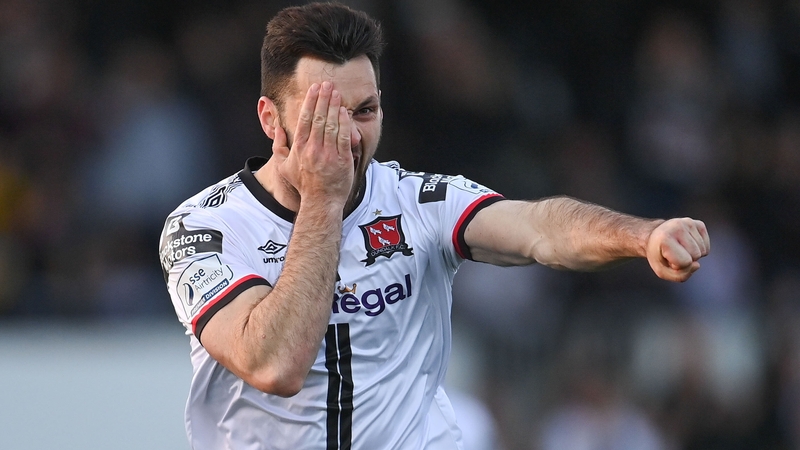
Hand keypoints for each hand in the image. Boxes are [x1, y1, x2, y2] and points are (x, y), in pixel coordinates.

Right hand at [274, 81, 353, 207]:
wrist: (321, 201)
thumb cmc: (303, 184)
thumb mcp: (284, 167)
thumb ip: (279, 147)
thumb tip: (277, 129)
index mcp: (299, 148)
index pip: (304, 119)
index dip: (310, 102)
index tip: (314, 89)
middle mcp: (313, 149)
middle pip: (318, 118)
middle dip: (323, 98)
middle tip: (327, 84)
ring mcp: (328, 154)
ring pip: (331, 125)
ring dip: (334, 106)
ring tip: (336, 92)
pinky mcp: (342, 160)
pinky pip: (343, 137)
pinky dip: (344, 123)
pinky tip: (344, 111)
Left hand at [646, 218, 709, 281]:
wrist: (655, 236)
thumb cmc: (658, 254)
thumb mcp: (661, 271)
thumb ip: (679, 276)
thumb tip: (697, 265)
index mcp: (665, 238)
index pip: (685, 262)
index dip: (678, 265)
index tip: (668, 258)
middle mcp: (677, 227)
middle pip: (696, 255)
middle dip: (687, 259)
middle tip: (674, 253)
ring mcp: (689, 223)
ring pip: (703, 251)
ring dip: (693, 254)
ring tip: (680, 248)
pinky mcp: (698, 223)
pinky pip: (707, 246)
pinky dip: (700, 249)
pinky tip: (687, 244)